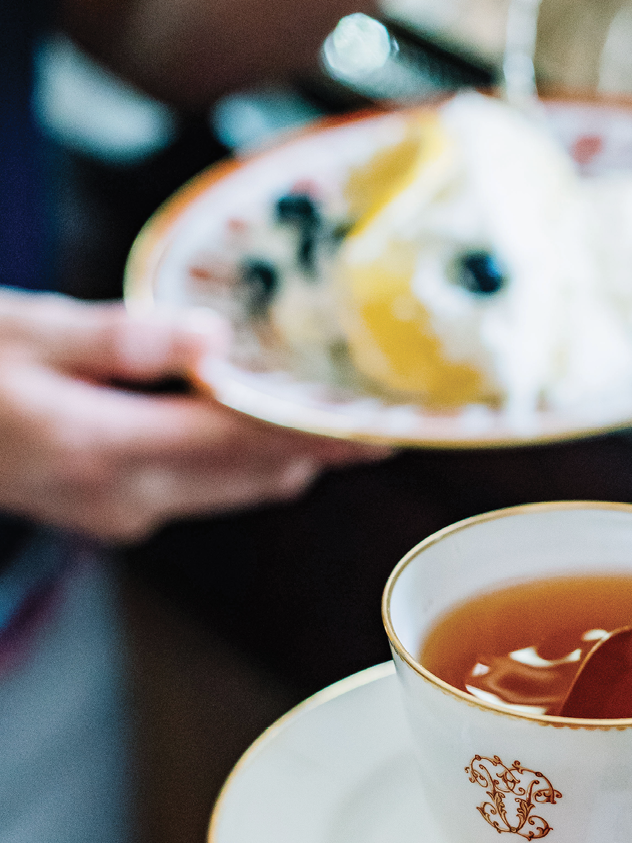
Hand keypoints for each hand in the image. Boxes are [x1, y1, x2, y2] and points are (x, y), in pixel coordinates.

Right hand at [0, 292, 386, 542]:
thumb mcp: (21, 330)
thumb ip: (122, 339)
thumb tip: (215, 338)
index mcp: (101, 449)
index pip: (243, 444)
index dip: (320, 437)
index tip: (384, 427)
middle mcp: (119, 497)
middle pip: (252, 477)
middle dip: (317, 448)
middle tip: (378, 409)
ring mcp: (112, 512)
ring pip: (230, 490)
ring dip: (281, 455)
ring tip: (334, 412)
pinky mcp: (104, 510)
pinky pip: (196, 489)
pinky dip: (234, 458)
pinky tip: (252, 420)